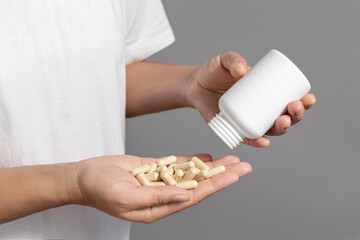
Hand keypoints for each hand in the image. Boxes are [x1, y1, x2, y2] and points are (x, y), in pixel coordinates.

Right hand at [68, 154, 250, 222]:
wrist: (83, 176)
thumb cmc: (98, 188)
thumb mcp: (125, 195)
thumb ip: (155, 198)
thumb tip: (184, 197)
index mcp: (157, 207)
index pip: (193, 196)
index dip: (215, 185)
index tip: (234, 175)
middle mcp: (163, 196)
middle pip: (198, 185)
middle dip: (221, 176)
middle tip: (243, 166)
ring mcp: (159, 182)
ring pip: (191, 174)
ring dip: (211, 167)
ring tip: (231, 159)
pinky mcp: (153, 169)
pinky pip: (177, 165)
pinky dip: (192, 161)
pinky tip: (206, 157)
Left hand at [185, 51, 315, 146]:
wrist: (194, 84)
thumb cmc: (214, 72)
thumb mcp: (225, 61)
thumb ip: (234, 60)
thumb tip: (242, 71)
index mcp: (266, 94)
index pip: (290, 100)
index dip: (304, 102)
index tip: (308, 97)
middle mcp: (260, 110)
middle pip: (285, 118)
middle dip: (295, 116)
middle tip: (294, 107)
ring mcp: (248, 120)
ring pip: (270, 130)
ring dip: (281, 129)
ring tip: (283, 121)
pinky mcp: (234, 129)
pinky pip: (248, 138)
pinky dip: (256, 141)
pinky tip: (264, 141)